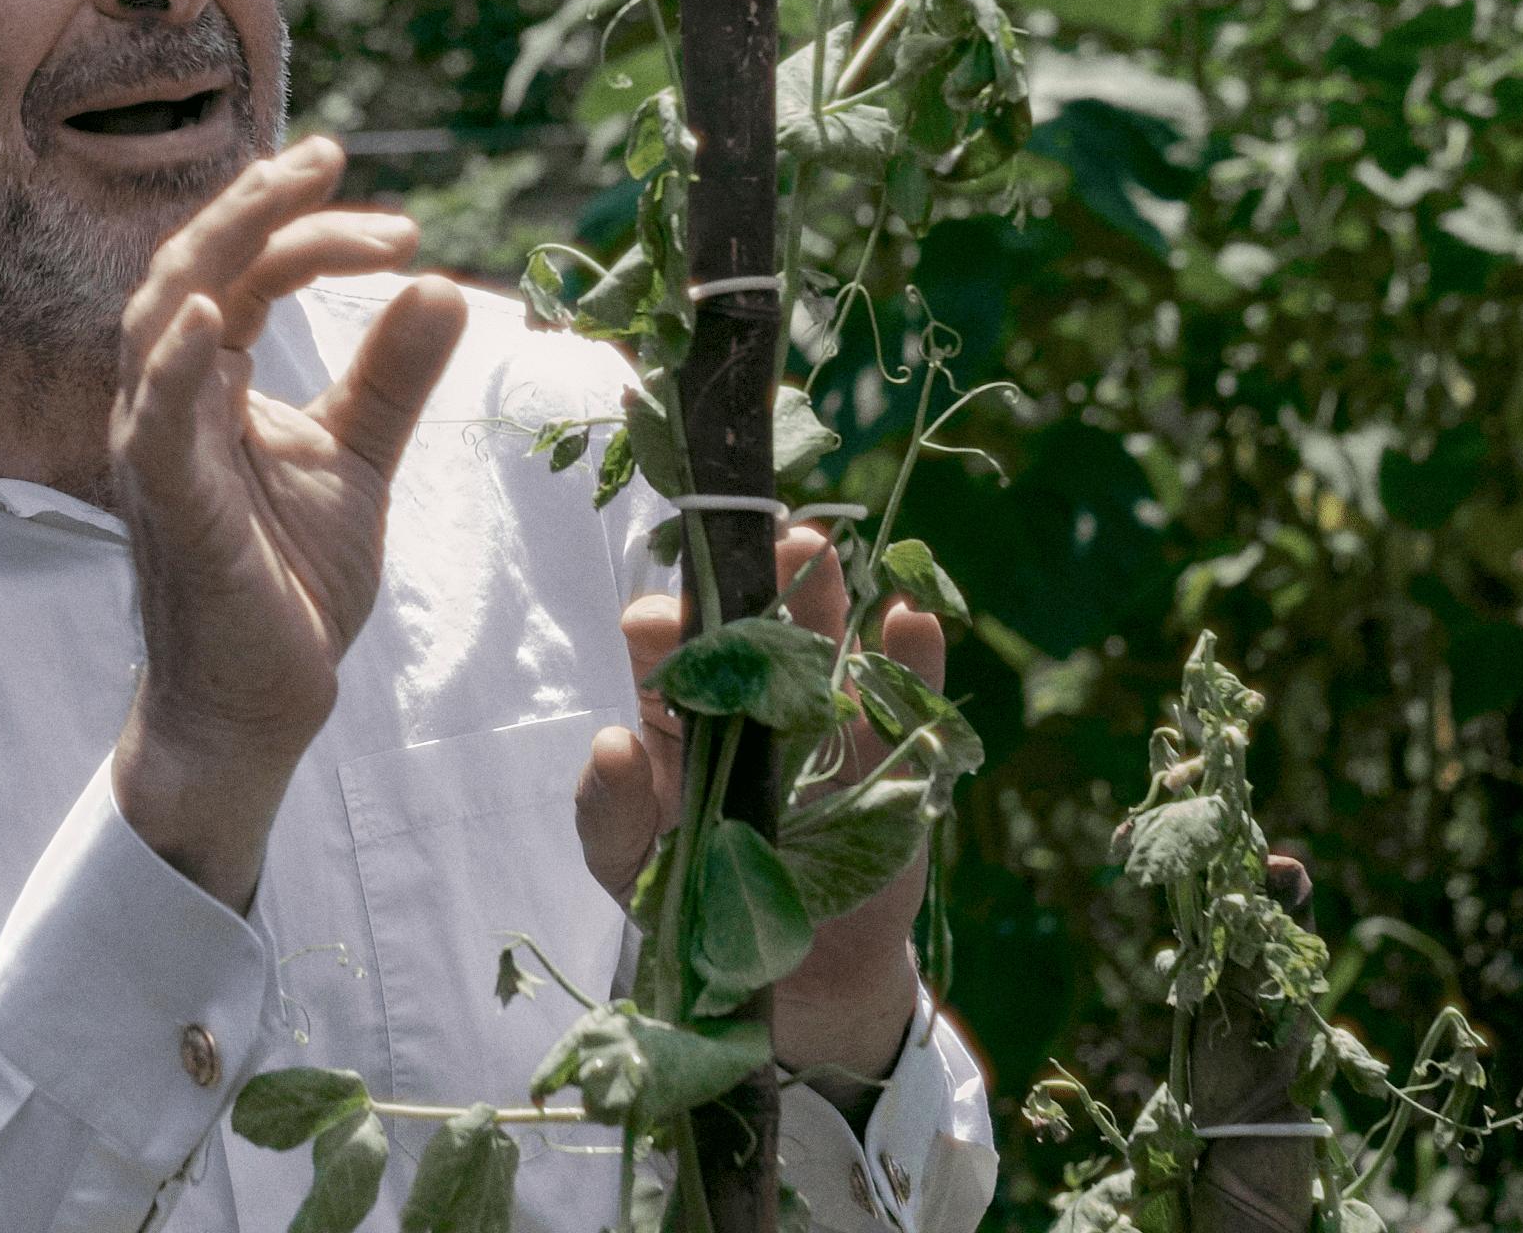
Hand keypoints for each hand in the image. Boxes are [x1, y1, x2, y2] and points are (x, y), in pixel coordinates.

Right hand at [107, 138, 469, 909]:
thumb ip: (391, 378)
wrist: (261, 706)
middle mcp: (166, 405)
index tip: (403, 227)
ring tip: (281, 194)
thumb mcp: (357, 462)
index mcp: (208, 386)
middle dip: (255, 204)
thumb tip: (445, 286)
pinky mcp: (172, 512)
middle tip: (329, 155)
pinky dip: (176, 366)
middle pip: (191, 269)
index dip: (312, 234)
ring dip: (220, 250)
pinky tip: (213, 317)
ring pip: (159, 322)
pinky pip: (158, 427)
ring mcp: (157, 455)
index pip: (249, 275)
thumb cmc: (288, 586)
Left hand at [573, 525, 947, 1082]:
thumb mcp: (633, 870)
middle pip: (753, 626)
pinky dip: (913, 659)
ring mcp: (827, 729)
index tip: (658, 625)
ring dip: (825, 594)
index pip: (668, 650)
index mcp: (682, 717)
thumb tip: (610, 743)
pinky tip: (911, 617)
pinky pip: (907, 706)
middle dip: (754, 579)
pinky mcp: (890, 767)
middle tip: (756, 539)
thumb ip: (609, 814)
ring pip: (828, 646)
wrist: (790, 981)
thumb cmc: (694, 907)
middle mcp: (753, 705)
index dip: (664, 627)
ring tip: (817, 547)